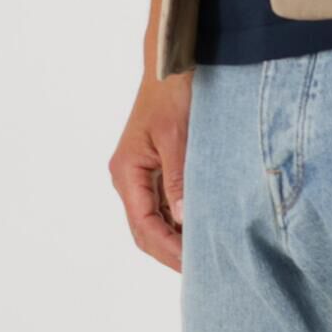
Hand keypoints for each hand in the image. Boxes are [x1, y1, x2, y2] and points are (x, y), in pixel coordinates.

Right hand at [111, 68, 191, 271]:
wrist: (173, 62)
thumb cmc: (172, 93)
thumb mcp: (178, 138)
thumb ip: (178, 180)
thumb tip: (181, 219)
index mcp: (127, 171)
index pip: (143, 226)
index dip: (167, 250)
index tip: (193, 266)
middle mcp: (128, 177)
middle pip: (144, 230)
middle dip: (169, 253)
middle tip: (202, 270)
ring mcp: (140, 174)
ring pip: (153, 221)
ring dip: (175, 240)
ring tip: (204, 256)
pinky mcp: (155, 168)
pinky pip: (163, 205)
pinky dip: (178, 222)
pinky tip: (200, 230)